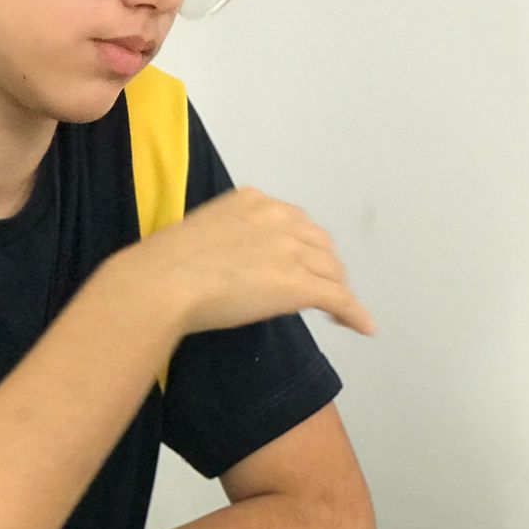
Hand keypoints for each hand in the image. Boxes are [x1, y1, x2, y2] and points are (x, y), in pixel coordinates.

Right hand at [130, 187, 375, 337]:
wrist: (164, 281)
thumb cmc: (167, 264)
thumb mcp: (202, 234)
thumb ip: (228, 240)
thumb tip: (233, 263)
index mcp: (254, 201)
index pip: (294, 223)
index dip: (302, 247)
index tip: (298, 263)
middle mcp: (280, 218)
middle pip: (320, 244)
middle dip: (323, 266)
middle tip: (317, 289)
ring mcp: (292, 251)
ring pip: (332, 271)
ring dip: (336, 289)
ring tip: (337, 310)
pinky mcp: (300, 284)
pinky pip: (339, 299)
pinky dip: (356, 314)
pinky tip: (364, 328)